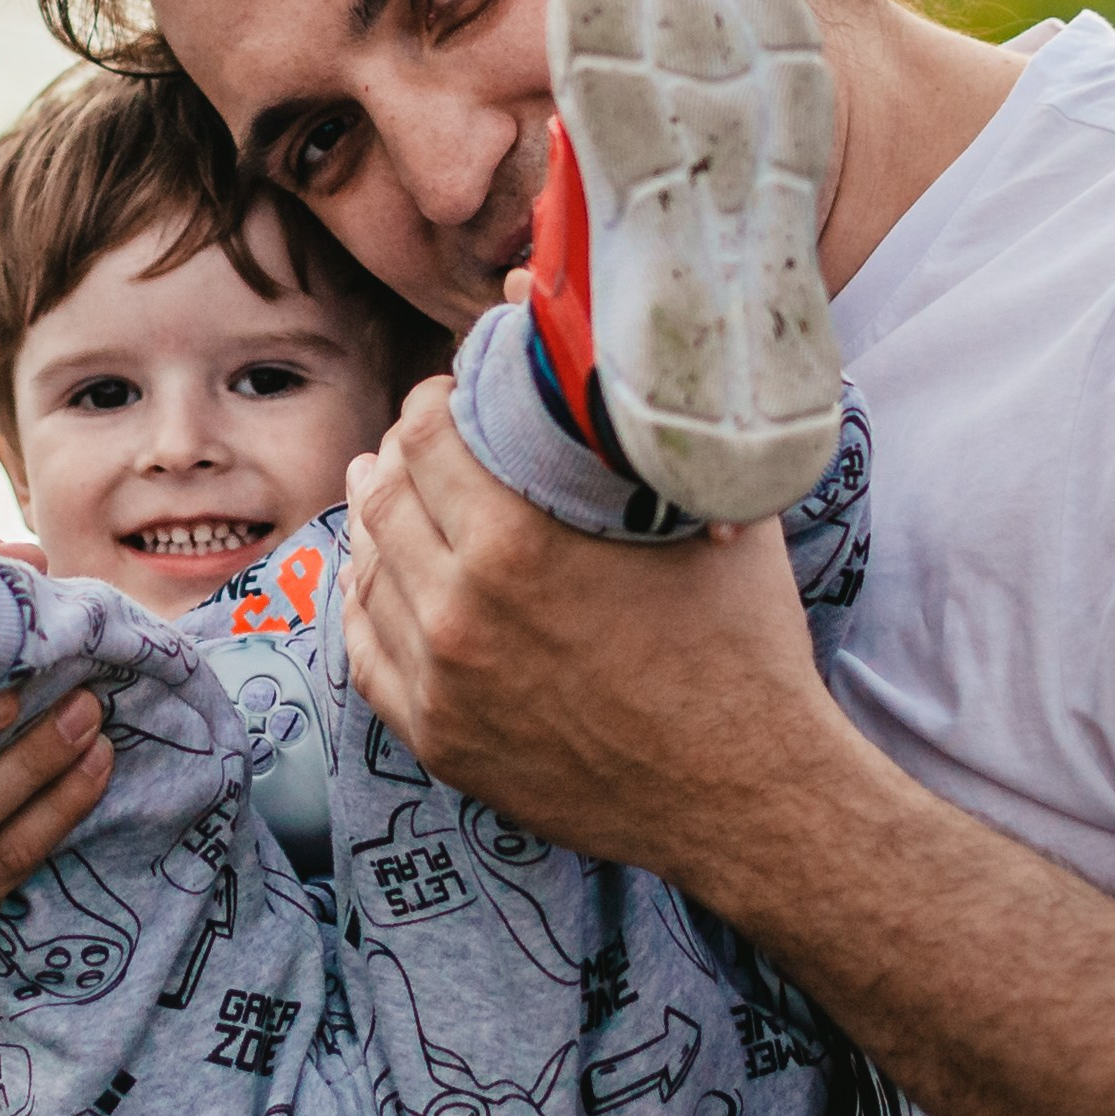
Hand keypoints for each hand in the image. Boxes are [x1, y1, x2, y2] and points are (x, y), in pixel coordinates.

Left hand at [342, 377, 839, 911]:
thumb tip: (577, 323)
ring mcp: (443, 686)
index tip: (455, 394)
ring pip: (370, 574)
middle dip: (401, 456)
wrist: (749, 791)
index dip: (435, 401)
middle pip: (387, 499)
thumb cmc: (741, 641)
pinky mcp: (441, 742)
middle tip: (426, 441)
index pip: (426, 437)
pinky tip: (374, 577)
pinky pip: (369, 655)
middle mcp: (461, 613)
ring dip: (377, 524)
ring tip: (390, 492)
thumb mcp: (703, 508)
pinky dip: (365, 605)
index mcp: (516, 546)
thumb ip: (639, 418)